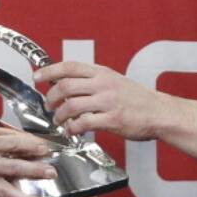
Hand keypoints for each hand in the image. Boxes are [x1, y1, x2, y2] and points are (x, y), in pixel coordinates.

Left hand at [34, 61, 167, 140]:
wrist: (160, 113)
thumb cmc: (138, 100)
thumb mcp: (115, 81)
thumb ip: (94, 82)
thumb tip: (70, 85)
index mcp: (103, 73)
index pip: (69, 66)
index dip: (49, 70)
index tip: (37, 77)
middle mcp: (104, 84)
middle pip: (65, 86)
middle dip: (51, 98)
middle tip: (49, 105)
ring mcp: (108, 102)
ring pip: (71, 105)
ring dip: (59, 115)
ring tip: (59, 120)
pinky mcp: (112, 119)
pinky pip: (83, 123)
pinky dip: (72, 128)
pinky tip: (71, 130)